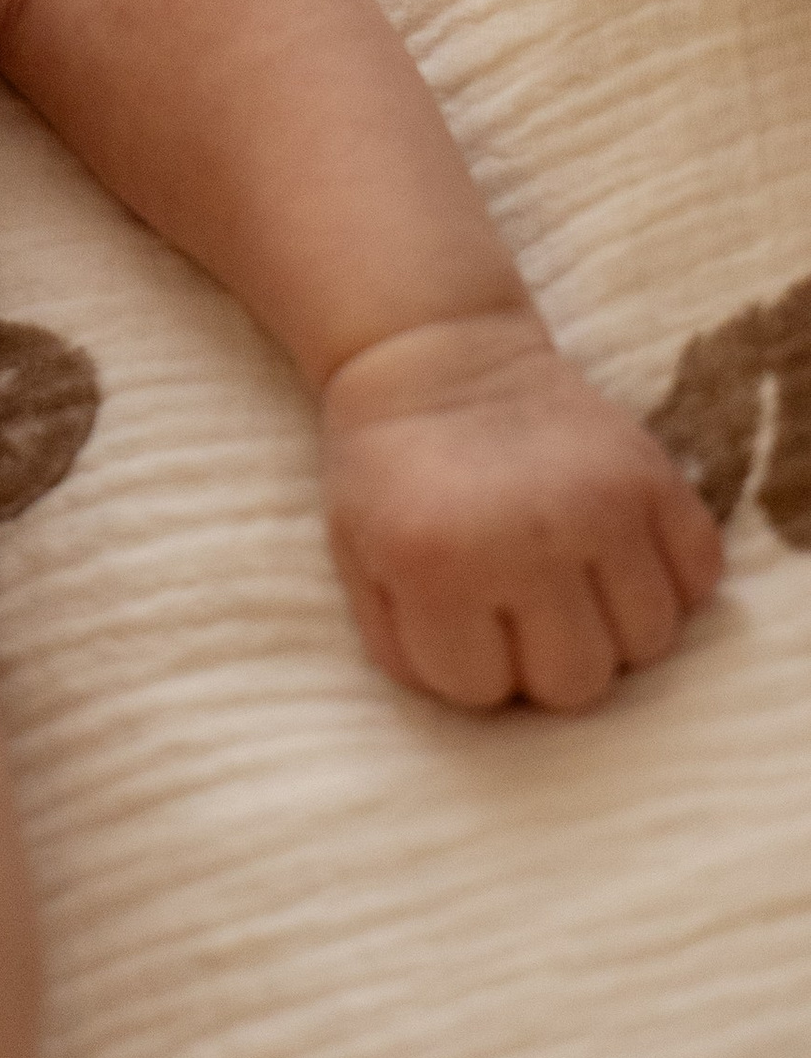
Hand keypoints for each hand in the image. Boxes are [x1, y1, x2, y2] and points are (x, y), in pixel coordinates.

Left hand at [321, 308, 721, 711]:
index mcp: (438, 563)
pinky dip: (671, 583)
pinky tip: (620, 557)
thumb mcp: (357, 560)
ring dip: (612, 630)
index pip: (483, 692)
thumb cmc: (390, 469)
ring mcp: (602, 504)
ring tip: (572, 585)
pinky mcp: (654, 474)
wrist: (434, 354)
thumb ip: (404, 649)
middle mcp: (528, 540)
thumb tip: (487, 703)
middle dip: (544, 660)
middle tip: (520, 608)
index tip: (455, 613)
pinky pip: (700, 579)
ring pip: (650, 644)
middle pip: (579, 684)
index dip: (466, 663)